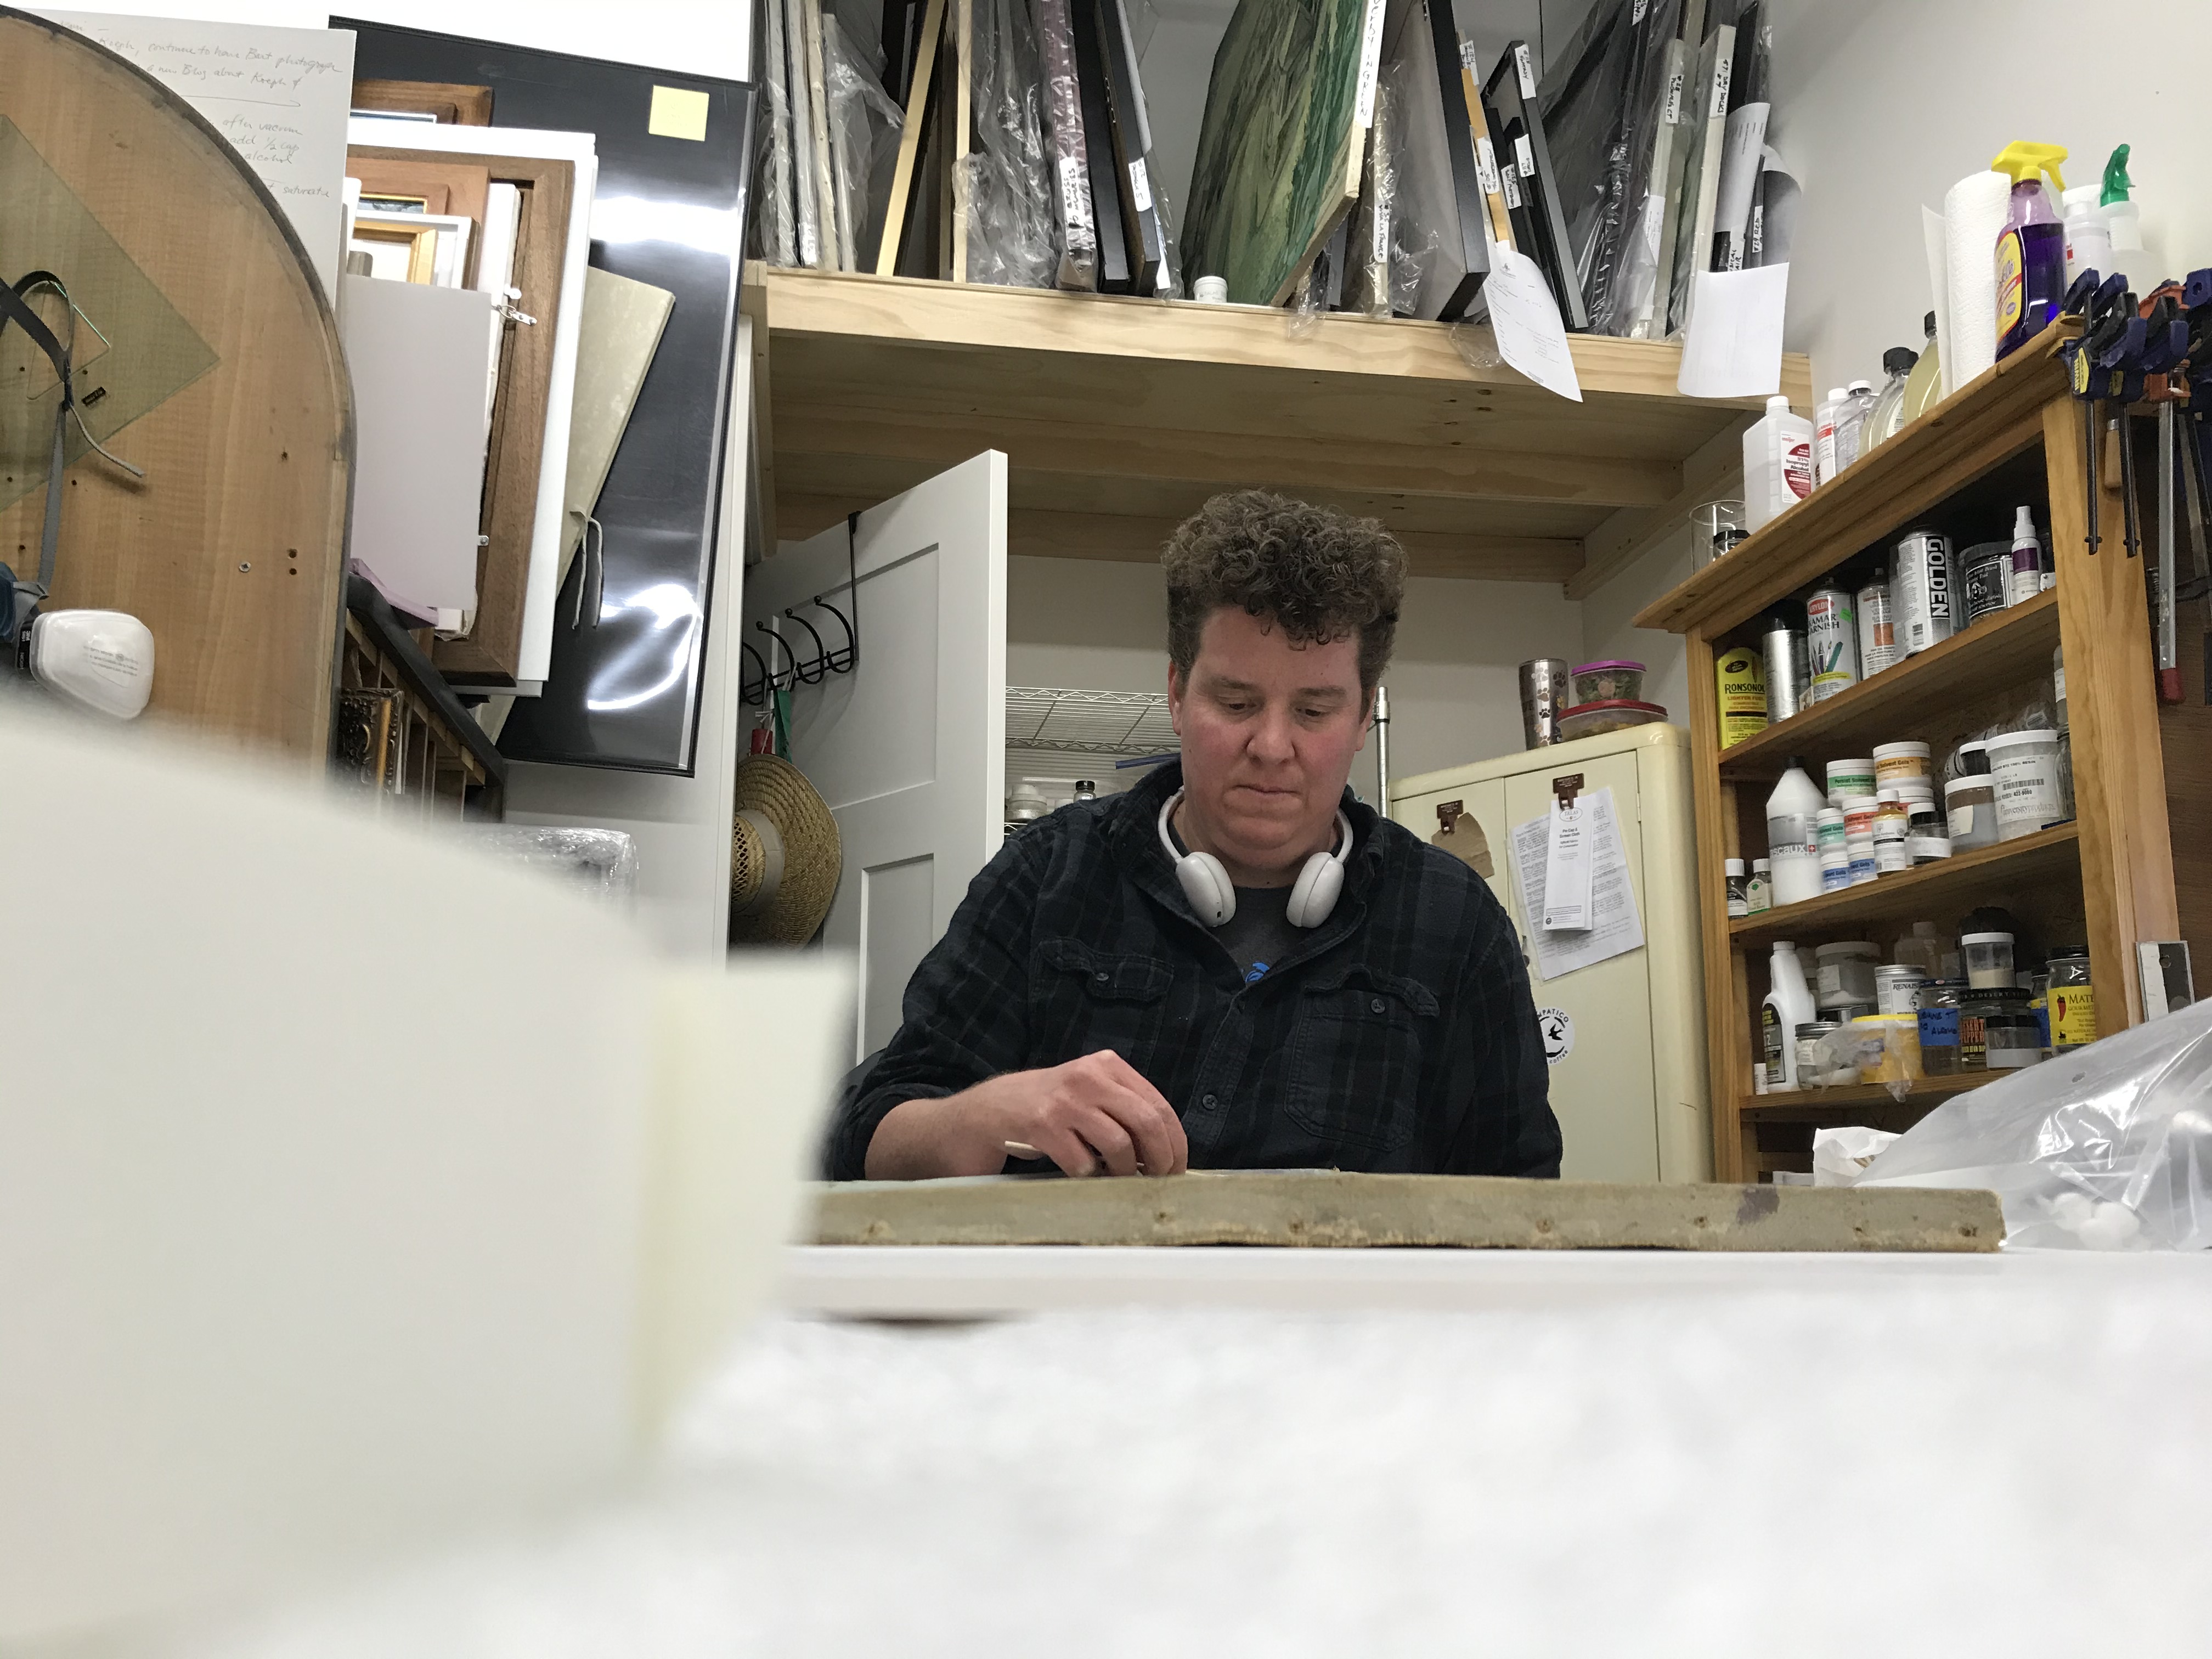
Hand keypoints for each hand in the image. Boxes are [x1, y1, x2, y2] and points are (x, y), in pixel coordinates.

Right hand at [994, 1050, 1188, 1177]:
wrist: (993, 1107)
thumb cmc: (1050, 1105)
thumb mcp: (1090, 1092)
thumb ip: (1125, 1110)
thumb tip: (1165, 1152)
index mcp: (1108, 1066)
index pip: (1159, 1105)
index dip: (1176, 1142)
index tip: (1177, 1168)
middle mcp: (1089, 1077)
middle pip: (1146, 1122)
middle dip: (1160, 1159)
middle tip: (1158, 1181)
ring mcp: (1066, 1100)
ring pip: (1118, 1144)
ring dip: (1123, 1172)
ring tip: (1116, 1178)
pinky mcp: (1043, 1124)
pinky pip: (1082, 1162)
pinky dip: (1088, 1176)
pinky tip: (1081, 1172)